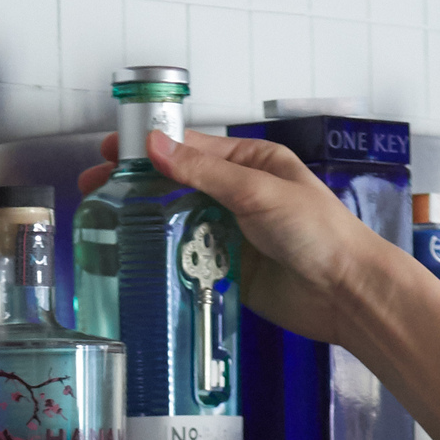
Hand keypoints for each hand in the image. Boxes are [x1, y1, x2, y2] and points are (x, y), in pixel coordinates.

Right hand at [78, 128, 391, 346]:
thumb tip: (156, 147)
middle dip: (135, 187)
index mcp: (250, 164)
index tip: (110, 152)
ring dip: (145, 224)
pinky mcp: (228, 272)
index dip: (147, 149)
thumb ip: (204, 173)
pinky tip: (134, 259)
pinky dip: (163, 260)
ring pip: (177, 225)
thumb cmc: (319, 233)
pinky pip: (188, 261)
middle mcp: (237, 196)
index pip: (188, 149)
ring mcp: (230, 235)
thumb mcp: (259, 191)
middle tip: (94, 192)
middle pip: (175, 186)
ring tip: (103, 224)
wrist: (345, 293)